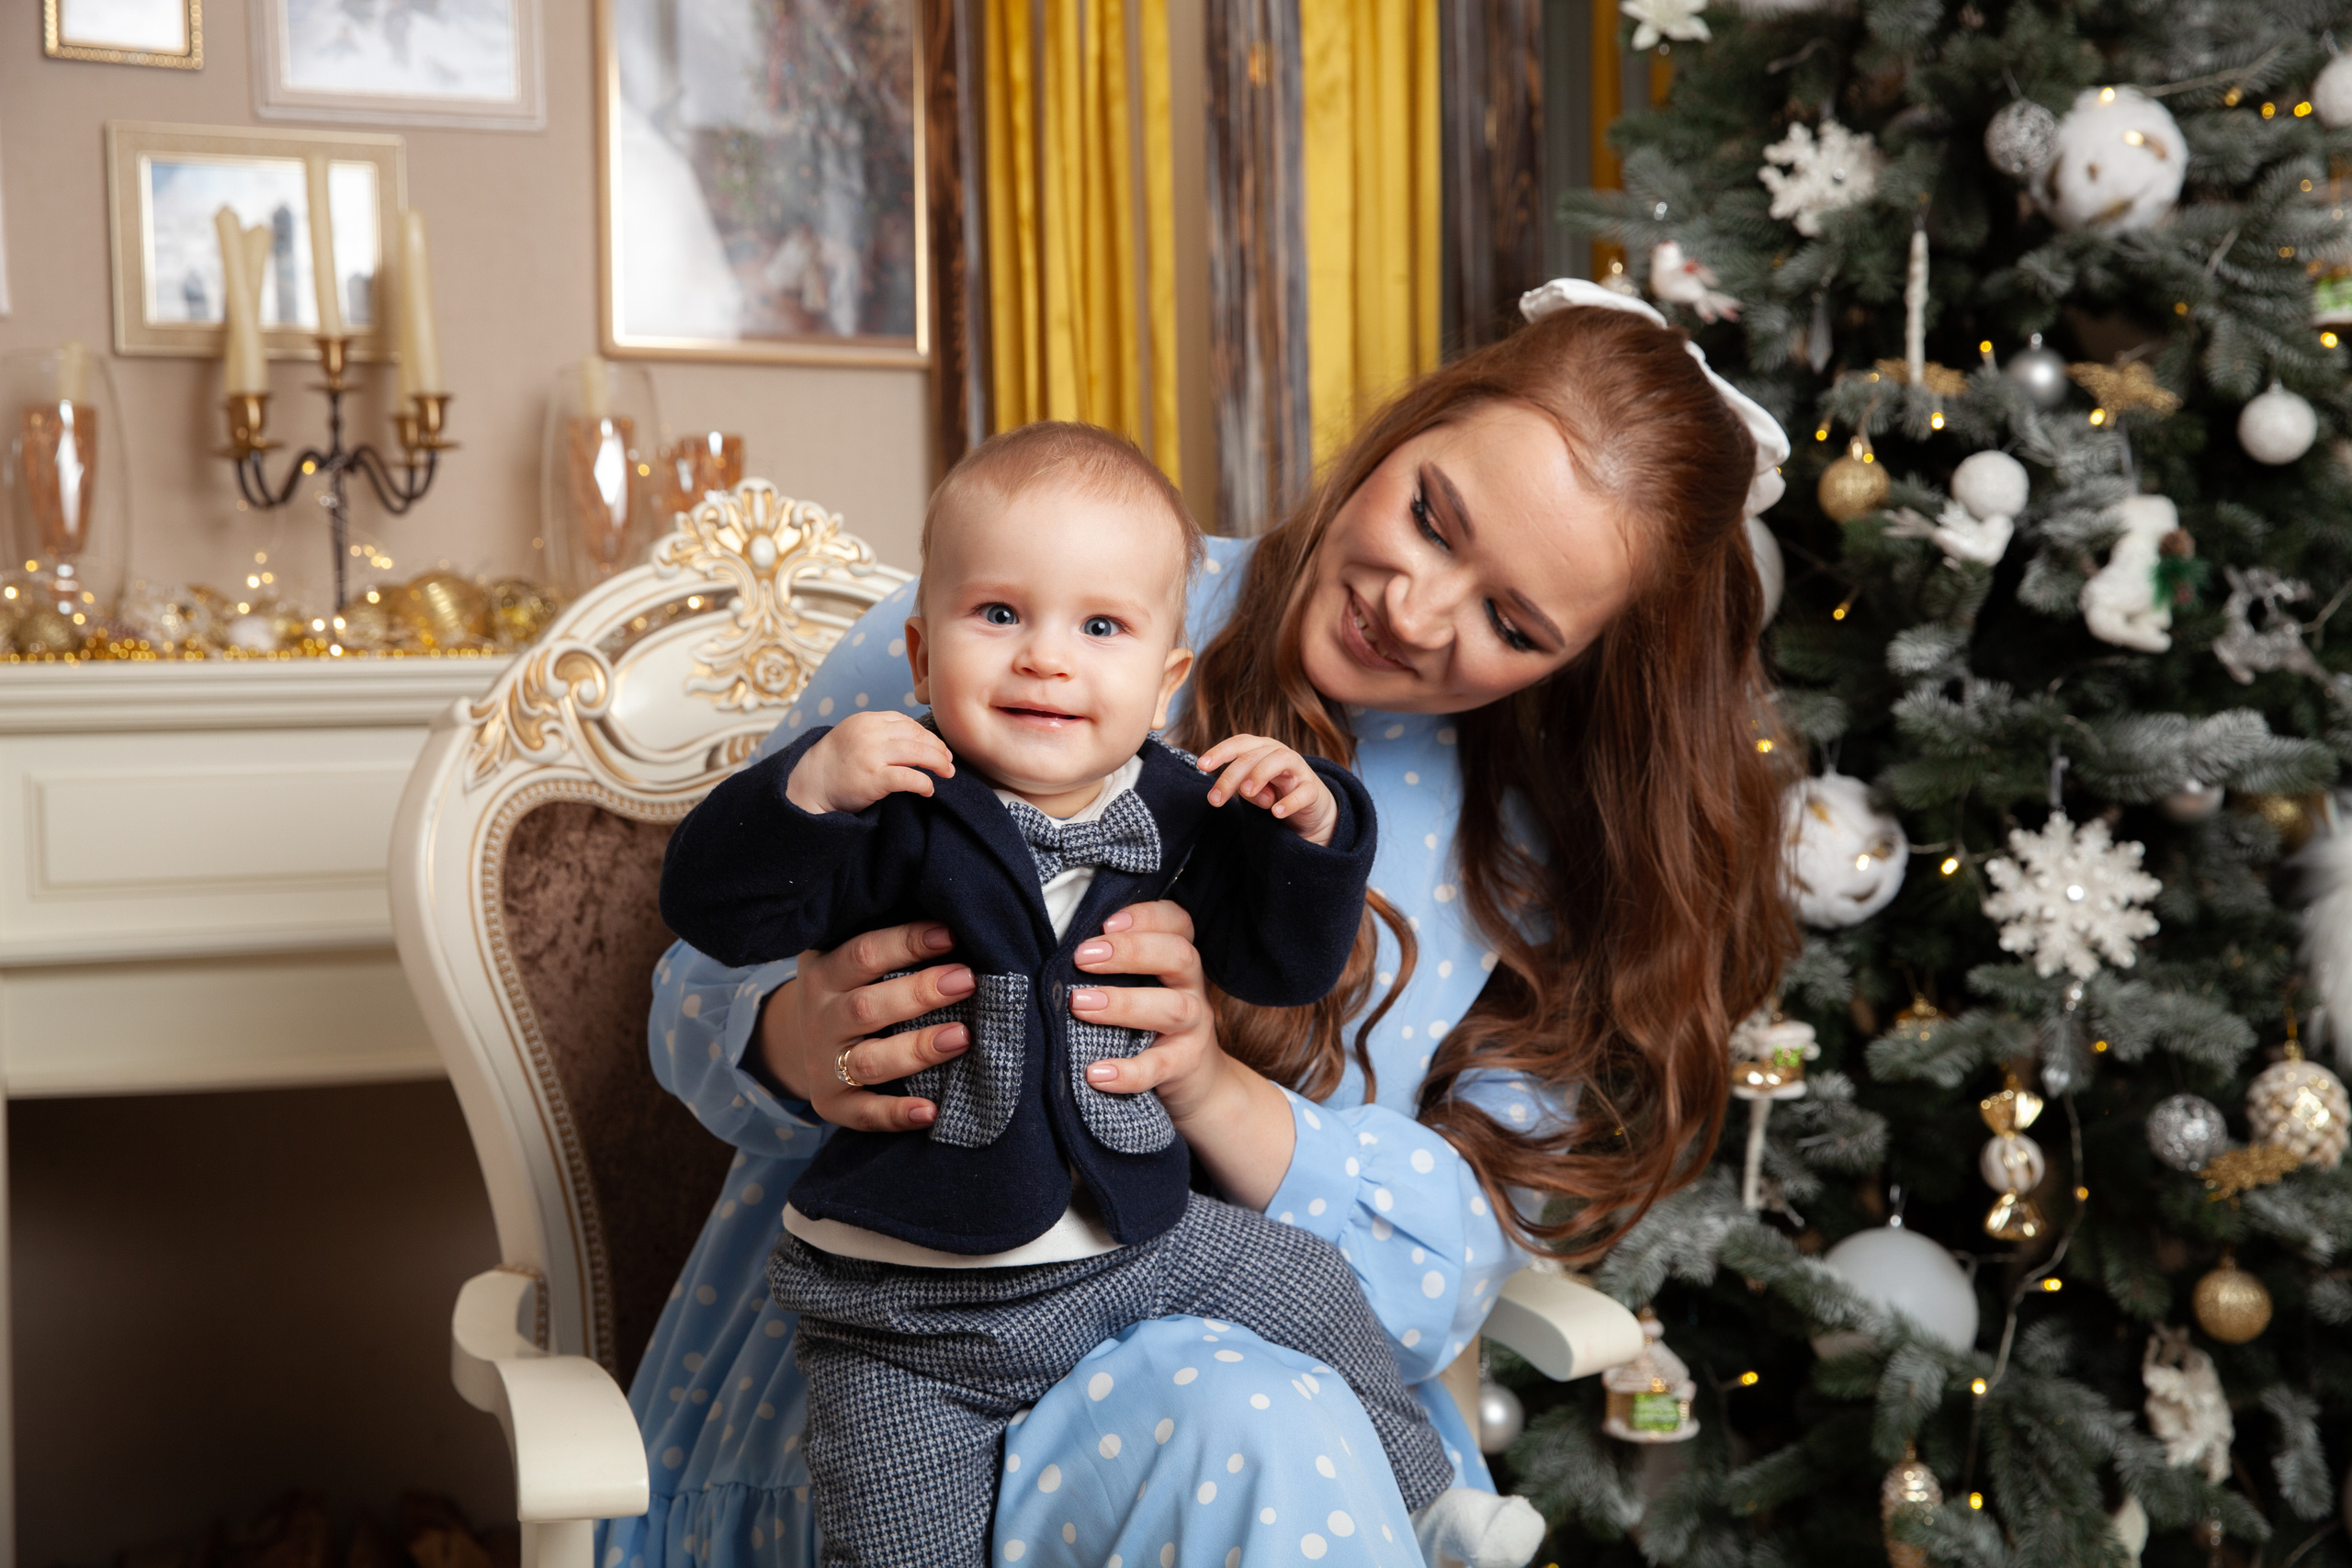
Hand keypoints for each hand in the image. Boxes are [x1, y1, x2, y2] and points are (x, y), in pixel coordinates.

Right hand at [756, 919, 976, 1131]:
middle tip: (967, 981)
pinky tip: (931, 1111)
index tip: (951, 935)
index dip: (906, 943)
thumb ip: (894, 947)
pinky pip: (864, 1114)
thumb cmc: (860, 986)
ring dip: (916, 1049)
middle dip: (920, 993)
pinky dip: (896, 1114)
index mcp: (825, 970)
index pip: (863, 953)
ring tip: (962, 1037)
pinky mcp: (832, 1103)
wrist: (809, 1039)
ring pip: (869, 1061)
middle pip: (867, 1007)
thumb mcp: (860, 960)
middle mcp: (819, 1016)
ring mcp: (823, 1062)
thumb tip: (960, 926)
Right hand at [785, 710, 954, 815]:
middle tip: (949, 761)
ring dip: (938, 763)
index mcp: (868, 720)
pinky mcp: (874, 778)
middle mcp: (871, 733)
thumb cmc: (836, 762)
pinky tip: (929, 789)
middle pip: (918, 736)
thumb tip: (916, 739)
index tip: (939, 748)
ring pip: (919, 753)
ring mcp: (872, 755)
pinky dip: (925, 783)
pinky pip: (910, 778)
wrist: (812, 782)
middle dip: (939, 749)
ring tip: (947, 773)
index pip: (908, 723)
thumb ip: (880, 731)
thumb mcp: (855, 734)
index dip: (928, 736)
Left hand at [1069, 901, 1296, 1207]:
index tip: (1105, 923)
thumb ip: (1112, 964)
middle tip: (1081, 957)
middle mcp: (1191, 986)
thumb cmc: (1149, 1021)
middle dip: (1129, 952)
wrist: (1195, 1081)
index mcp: (1177, 959)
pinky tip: (1095, 1072)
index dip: (1144, 916)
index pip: (1176, 921)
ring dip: (1124, 1004)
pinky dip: (1127, 1071)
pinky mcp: (1184, 1066)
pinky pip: (1159, 1067)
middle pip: (1178, 955)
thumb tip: (1051, 948)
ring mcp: (1193, 1027)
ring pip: (1173, 1008)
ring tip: (1079, 1004)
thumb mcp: (1141, 985)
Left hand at [1196, 734, 1337, 845]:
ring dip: (1260, 774)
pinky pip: (1303, 792)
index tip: (1201, 765)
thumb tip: (1245, 791)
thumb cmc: (1276, 793)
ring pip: (1279, 760)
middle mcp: (1279, 753)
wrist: (1311, 808)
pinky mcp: (1313, 789)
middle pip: (1252, 756)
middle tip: (1215, 800)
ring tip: (1246, 793)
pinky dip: (1289, 801)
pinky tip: (1276, 812)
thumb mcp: (1255, 791)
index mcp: (1261, 749)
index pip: (1239, 743)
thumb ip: (1246, 790)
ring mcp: (1299, 769)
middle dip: (1231, 776)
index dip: (1220, 751)